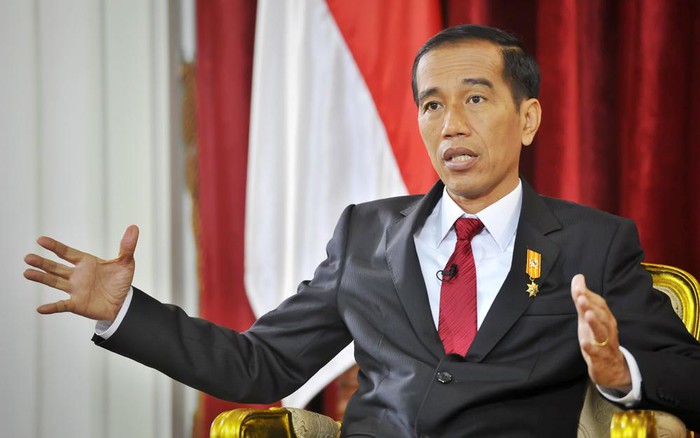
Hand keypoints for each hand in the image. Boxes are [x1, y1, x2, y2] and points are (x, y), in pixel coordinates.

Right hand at [24, 225, 138, 320]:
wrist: (123, 303)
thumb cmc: (120, 281)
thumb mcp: (126, 263)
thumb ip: (127, 246)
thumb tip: (134, 227)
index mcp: (86, 262)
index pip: (67, 252)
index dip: (55, 246)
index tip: (41, 240)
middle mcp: (77, 275)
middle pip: (56, 267)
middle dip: (43, 262)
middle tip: (28, 257)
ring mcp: (75, 290)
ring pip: (55, 282)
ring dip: (42, 278)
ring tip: (27, 273)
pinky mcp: (77, 304)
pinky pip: (62, 305)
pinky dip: (52, 307)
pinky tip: (41, 308)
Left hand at [571, 274, 631, 390]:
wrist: (613, 370)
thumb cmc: (598, 339)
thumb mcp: (588, 319)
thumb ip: (582, 300)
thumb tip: (578, 278)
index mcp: (605, 319)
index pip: (599, 305)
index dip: (589, 295)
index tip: (578, 285)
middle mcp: (607, 330)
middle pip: (602, 317)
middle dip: (592, 306)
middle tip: (581, 297)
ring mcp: (605, 345)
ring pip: (602, 333)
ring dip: (595, 323)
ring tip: (587, 314)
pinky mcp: (601, 359)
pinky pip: (597, 354)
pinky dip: (591, 349)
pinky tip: (584, 344)